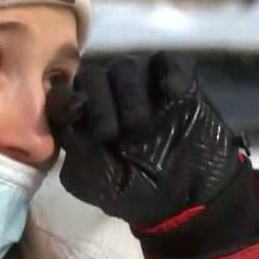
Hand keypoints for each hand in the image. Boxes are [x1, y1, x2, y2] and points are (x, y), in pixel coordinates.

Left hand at [46, 52, 248, 230]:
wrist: (193, 197)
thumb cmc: (141, 193)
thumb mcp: (103, 185)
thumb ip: (80, 154)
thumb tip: (66, 124)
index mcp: (86, 120)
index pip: (65, 95)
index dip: (65, 100)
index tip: (75, 114)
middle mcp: (111, 97)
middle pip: (93, 75)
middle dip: (98, 102)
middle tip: (110, 134)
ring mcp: (144, 87)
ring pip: (126, 66)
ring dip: (129, 92)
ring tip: (140, 125)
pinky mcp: (177, 83)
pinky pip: (168, 61)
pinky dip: (168, 73)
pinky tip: (171, 93)